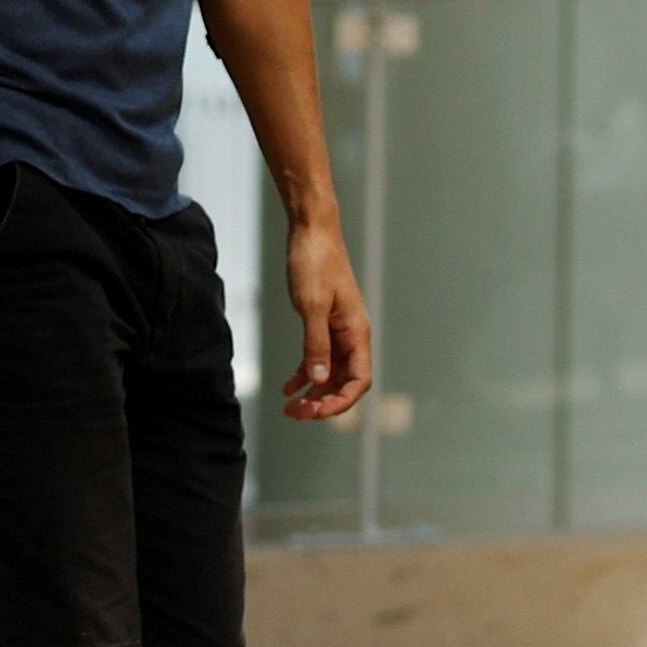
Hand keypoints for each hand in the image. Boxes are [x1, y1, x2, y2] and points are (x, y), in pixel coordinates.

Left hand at [281, 218, 373, 421]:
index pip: (359, 381)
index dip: (340, 402)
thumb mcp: (311, 306)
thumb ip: (316, 344)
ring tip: (290, 408)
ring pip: (330, 374)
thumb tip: (319, 379)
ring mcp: (338, 331)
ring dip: (313, 393)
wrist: (311, 233)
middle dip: (322, 402)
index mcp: (356, 333)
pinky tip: (287, 387)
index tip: (315, 412)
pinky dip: (305, 375)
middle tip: (295, 414)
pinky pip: (318, 358)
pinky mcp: (323, 324)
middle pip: (344, 383)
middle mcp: (352, 336)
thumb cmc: (314, 264)